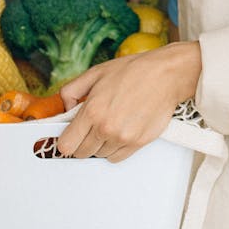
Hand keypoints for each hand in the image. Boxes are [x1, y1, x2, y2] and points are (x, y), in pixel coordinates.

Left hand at [57, 41, 201, 162]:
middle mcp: (105, 128)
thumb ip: (72, 90)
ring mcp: (122, 138)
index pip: (66, 145)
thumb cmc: (133, 71)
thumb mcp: (96, 73)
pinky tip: (120, 132)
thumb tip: (63, 107)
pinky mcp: (138, 143)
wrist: (166, 75)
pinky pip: (116, 158)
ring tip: (111, 124)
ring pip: (99, 156)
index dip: (66, 140)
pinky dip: (115, 149)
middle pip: (81, 153)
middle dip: (83, 141)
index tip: (71, 135)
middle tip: (92, 127)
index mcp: (91, 111)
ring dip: (100, 145)